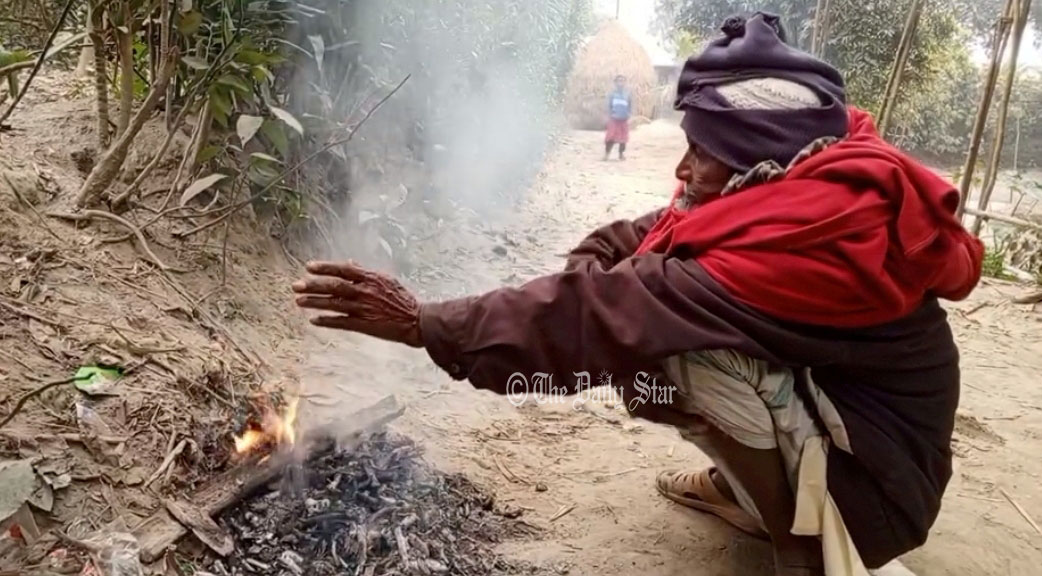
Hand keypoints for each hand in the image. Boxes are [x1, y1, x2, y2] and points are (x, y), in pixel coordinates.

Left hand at [292, 261, 422, 346]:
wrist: (417, 321)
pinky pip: (341, 322)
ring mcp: (364, 309)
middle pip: (334, 286)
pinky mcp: (365, 325)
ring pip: (334, 304)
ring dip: (315, 303)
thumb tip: (351, 262)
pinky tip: (314, 320)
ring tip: (299, 302)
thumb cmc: (403, 300)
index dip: (325, 267)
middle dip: (313, 286)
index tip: (309, 267)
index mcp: (371, 278)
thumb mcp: (387, 279)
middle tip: (296, 286)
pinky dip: (327, 321)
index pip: (343, 269)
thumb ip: (366, 272)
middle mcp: (365, 292)